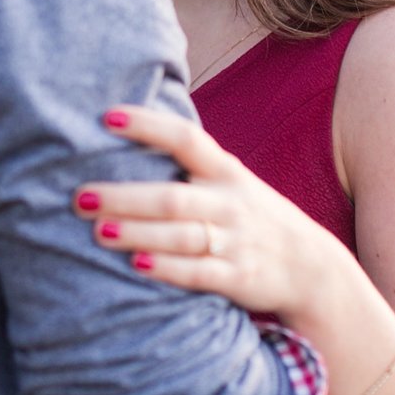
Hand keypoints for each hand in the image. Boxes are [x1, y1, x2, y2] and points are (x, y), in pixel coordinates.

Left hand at [75, 104, 349, 325]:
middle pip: (173, 196)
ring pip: (181, 235)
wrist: (312, 268)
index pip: (186, 139)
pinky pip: (199, 272)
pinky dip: (168, 270)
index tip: (107, 117)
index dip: (148, 126)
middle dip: (125, 196)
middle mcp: (231, 202)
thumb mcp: (233, 185)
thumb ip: (191, 170)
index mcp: (227, 172)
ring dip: (138, 233)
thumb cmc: (254, 220)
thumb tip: (125, 146)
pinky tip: (137, 266)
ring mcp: (237, 241)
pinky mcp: (239, 278)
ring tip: (98, 230)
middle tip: (81, 196)